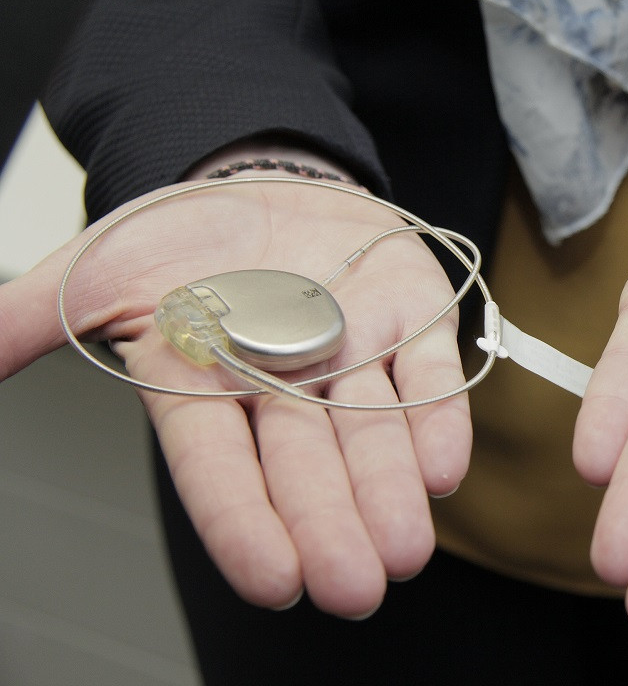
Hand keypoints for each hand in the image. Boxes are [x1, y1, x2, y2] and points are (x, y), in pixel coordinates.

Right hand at [0, 175, 470, 617]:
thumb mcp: (98, 271)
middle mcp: (285, 386)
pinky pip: (431, 373)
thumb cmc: (186, 236)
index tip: (273, 581)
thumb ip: (32, 318)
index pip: (220, 468)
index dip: (244, 522)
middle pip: (306, 465)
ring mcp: (355, 353)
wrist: (263, 181)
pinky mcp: (412, 318)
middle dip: (330, 525)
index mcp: (208, 389)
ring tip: (404, 549)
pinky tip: (443, 470)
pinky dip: (439, 417)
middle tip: (352, 588)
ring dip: (391, 489)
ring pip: (375, 432)